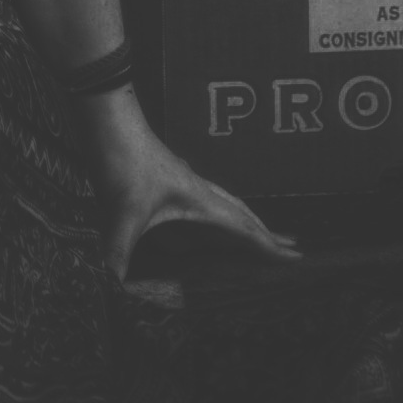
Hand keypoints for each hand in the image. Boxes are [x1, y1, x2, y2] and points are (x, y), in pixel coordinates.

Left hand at [76, 92, 298, 276]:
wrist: (108, 120)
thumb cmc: (121, 159)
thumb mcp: (120, 210)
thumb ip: (119, 248)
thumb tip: (114, 282)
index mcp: (198, 198)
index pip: (241, 226)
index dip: (267, 245)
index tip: (295, 256)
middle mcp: (197, 189)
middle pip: (241, 213)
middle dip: (266, 232)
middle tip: (292, 246)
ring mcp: (184, 181)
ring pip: (225, 204)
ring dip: (245, 221)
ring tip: (261, 234)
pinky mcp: (168, 178)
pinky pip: (205, 201)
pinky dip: (218, 214)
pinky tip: (209, 219)